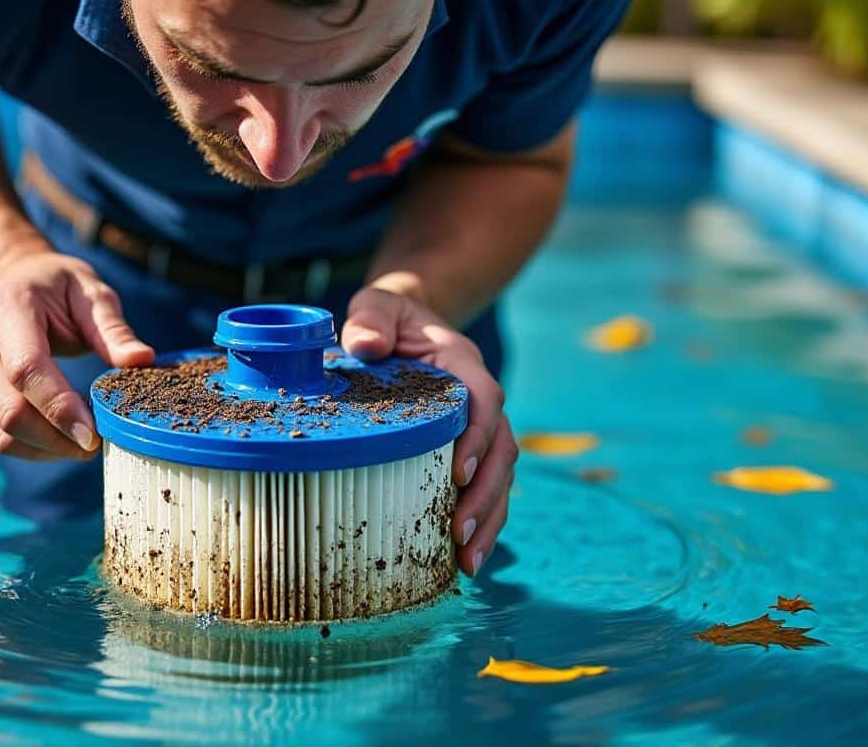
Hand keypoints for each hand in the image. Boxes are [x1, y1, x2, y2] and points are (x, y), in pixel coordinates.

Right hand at [0, 251, 153, 459]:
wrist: (13, 281)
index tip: (93, 435)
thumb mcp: (92, 293)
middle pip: (10, 410)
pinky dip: (32, 448)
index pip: (26, 369)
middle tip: (97, 443)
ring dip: (46, 449)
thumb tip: (142, 360)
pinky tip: (60, 439)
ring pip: (0, 433)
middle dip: (57, 437)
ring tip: (82, 443)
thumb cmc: (58, 288)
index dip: (59, 408)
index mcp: (6, 306)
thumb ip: (113, 329)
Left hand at [341, 286, 516, 576]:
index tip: (458, 473)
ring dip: (489, 520)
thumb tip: (365, 345)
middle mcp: (481, 398)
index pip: (486, 399)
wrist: (404, 322)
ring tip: (468, 563)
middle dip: (486, 496)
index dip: (479, 436)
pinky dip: (480, 522)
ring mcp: (479, 427)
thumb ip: (370, 318)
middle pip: (502, 449)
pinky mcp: (468, 449)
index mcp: (463, 363)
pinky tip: (463, 560)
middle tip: (459, 535)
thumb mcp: (376, 304)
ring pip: (501, 477)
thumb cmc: (387, 317)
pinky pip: (485, 488)